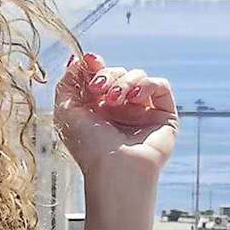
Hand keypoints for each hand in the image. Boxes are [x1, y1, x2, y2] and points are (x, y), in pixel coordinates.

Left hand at [53, 52, 178, 181]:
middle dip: (107, 75)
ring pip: (138, 75)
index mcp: (96, 108)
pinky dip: (146, 85)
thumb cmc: (88, 146)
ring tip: (115, 100)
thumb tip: (77, 59)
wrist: (114, 169)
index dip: (95, 65)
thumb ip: (68, 83)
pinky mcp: (163, 114)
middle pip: (117, 72)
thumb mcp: (66, 111)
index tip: (90, 61)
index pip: (99, 75)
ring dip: (124, 82)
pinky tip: (134, 99)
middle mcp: (119, 109)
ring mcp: (142, 111)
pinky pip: (160, 85)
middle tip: (99, 90)